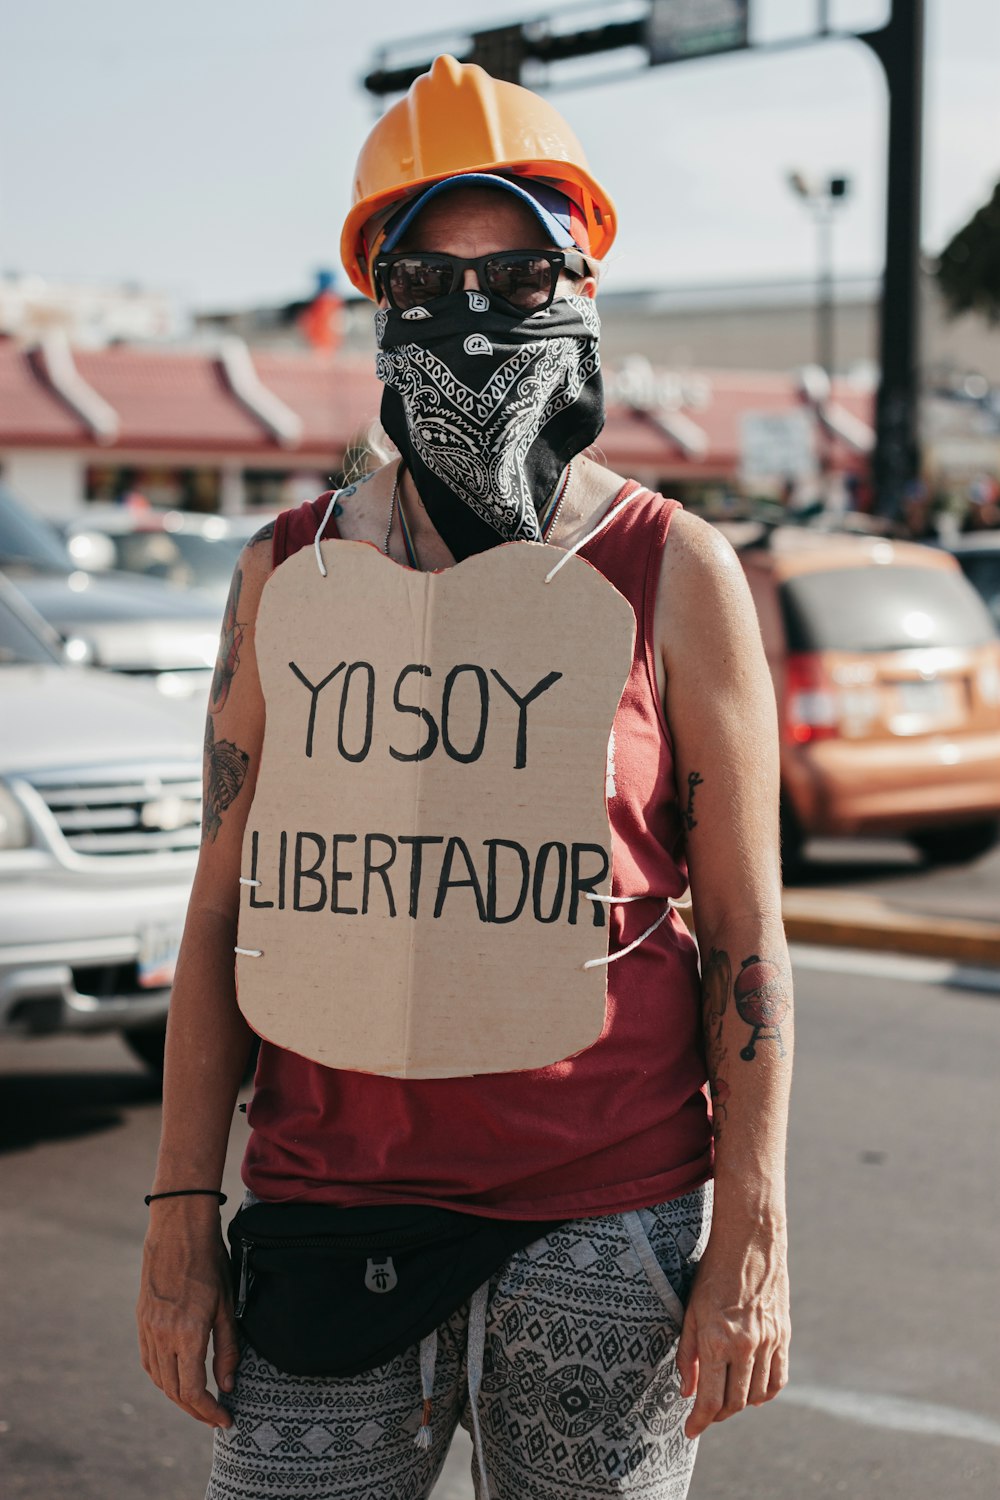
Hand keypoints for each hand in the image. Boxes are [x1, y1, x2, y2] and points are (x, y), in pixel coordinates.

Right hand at [137, 1208, 239, 1427]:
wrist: (177, 1231)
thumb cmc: (209, 1263)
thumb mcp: (227, 1306)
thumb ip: (227, 1349)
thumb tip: (228, 1385)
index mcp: (187, 1333)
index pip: (194, 1390)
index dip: (208, 1411)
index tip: (225, 1418)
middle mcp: (163, 1336)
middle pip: (175, 1392)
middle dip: (196, 1410)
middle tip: (215, 1415)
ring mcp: (148, 1329)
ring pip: (160, 1380)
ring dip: (179, 1397)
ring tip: (200, 1401)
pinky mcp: (141, 1321)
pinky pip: (149, 1361)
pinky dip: (163, 1378)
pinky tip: (177, 1379)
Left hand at [675, 1230, 789, 1438]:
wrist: (749, 1244)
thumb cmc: (712, 1274)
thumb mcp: (691, 1311)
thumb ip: (687, 1355)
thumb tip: (687, 1392)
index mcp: (716, 1340)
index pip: (709, 1399)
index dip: (699, 1421)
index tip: (690, 1430)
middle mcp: (744, 1346)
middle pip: (734, 1402)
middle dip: (716, 1415)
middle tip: (705, 1415)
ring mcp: (768, 1343)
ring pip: (757, 1395)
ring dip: (740, 1405)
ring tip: (725, 1400)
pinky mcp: (783, 1337)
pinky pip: (778, 1379)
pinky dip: (765, 1393)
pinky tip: (753, 1393)